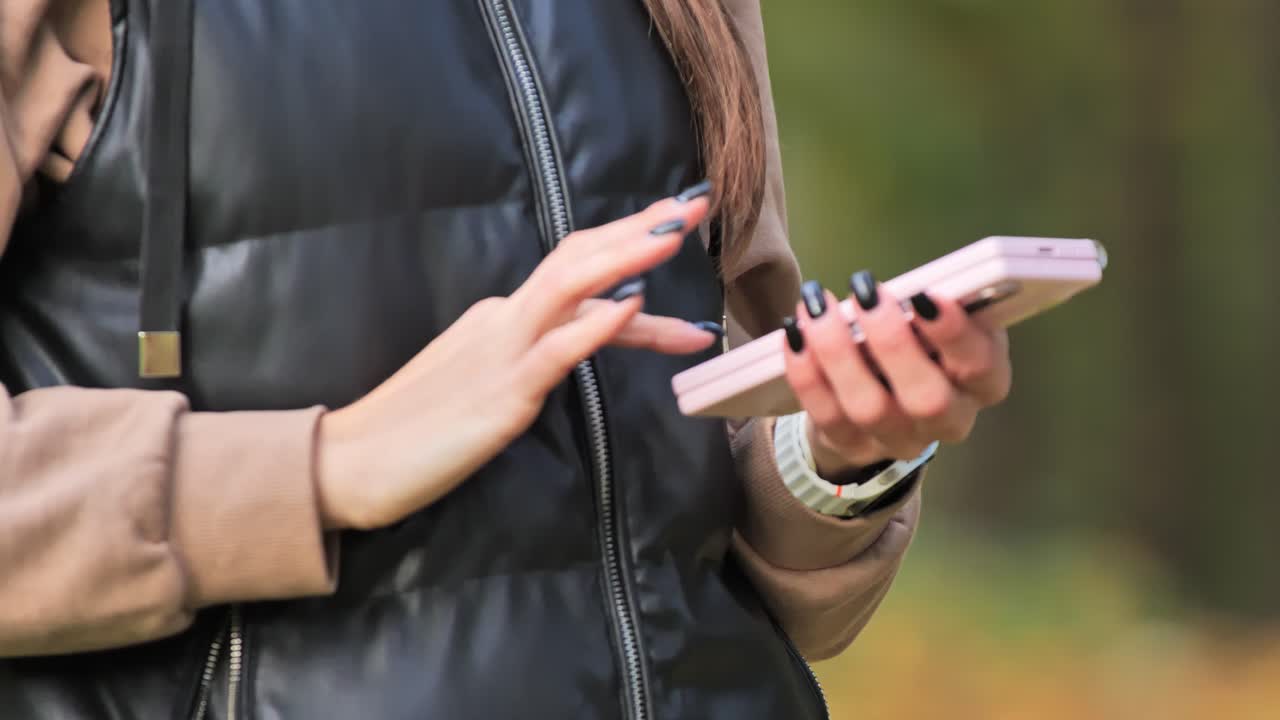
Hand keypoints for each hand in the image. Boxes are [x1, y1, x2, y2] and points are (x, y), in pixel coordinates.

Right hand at [316, 190, 717, 529]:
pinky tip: (631, 304)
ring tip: (676, 233)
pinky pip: (554, 351)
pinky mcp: (501, 395)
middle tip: (698, 204)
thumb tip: (589, 336)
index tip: (679, 230)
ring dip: (626, 256)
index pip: (580, 276)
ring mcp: (503, 352)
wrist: (352, 462)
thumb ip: (535, 356)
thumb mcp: (485, 378)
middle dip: (642, 230)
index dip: (634, 251)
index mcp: (505, 317)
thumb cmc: (419, 427)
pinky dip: (594, 324)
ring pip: (569, 287)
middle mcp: (506, 320)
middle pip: (579, 259)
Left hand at [782, 272, 1011, 477]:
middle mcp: (949, 420)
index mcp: (983, 382)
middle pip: (927, 399)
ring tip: (817, 310)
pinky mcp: (854, 448)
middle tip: (864, 295)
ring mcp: (901, 440)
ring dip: (839, 354)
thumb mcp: (937, 318)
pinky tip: (795, 336)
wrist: (881, 388)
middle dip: (892, 344)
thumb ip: (930, 306)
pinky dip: (807, 374)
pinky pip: (828, 417)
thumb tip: (905, 290)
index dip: (953, 333)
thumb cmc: (920, 338)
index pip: (982, 366)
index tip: (922, 295)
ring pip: (870, 409)